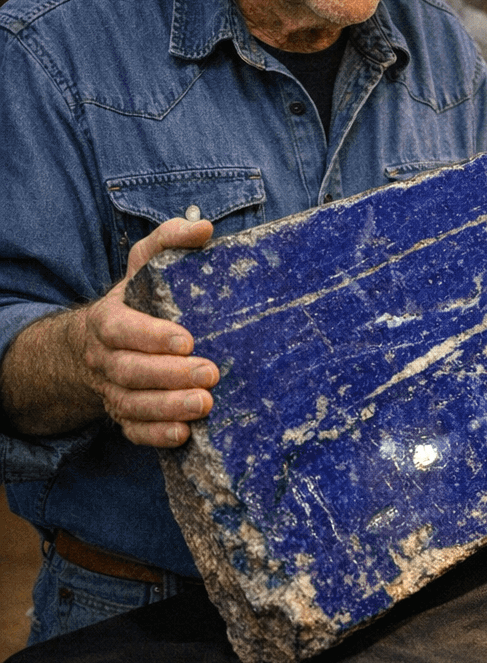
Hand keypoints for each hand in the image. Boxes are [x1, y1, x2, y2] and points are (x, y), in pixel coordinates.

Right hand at [79, 218, 218, 446]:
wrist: (101, 342)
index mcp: (109, 320)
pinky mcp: (125, 414)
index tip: (187, 339)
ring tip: (205, 404)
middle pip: (130, 371)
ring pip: (132, 405)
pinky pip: (133, 431)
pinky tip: (184, 434)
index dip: (150, 337)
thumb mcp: (146, 263)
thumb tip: (204, 227)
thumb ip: (170, 240)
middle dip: (169, 375)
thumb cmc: (137, 298)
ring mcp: (113, 389)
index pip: (121, 330)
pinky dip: (155, 435)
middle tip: (209, 374)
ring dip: (167, 408)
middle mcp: (106, 358)